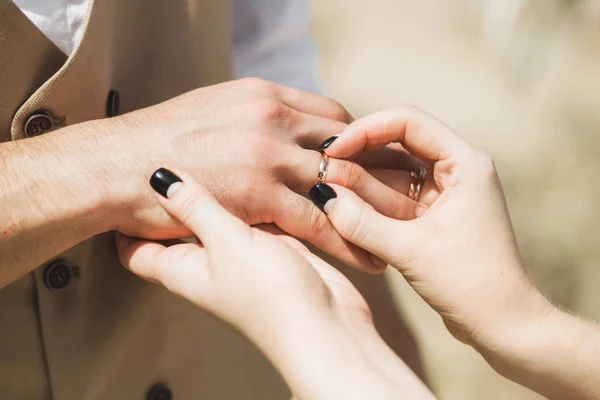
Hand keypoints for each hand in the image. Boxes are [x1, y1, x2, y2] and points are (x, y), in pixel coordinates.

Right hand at [99, 78, 418, 271]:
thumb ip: (254, 117)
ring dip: (373, 207)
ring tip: (399, 228)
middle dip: (378, 169)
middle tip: (403, 191)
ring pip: (341, 181)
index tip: (368, 161)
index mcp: (263, 95)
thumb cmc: (158, 141)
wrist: (117, 165)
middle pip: (348, 143)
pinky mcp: (258, 195)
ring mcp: (268, 156)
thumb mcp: (213, 108)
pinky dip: (348, 239)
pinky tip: (368, 254)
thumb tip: (280, 128)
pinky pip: (318, 220)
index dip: (356, 140)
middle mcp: (272, 119)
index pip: (332, 115)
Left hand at [116, 168, 369, 339]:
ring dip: (216, 192)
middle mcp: (206, 260)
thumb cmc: (270, 298)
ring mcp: (239, 254)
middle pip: (175, 227)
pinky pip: (254, 217)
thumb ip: (194, 207)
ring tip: (209, 156)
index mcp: (180, 267)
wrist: (325, 325)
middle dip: (171, 196)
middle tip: (166, 158)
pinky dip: (252, 198)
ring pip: (217, 217)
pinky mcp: (272, 247)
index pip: (135, 247)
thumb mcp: (225, 243)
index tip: (118, 187)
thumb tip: (159, 179)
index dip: (122, 221)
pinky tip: (256, 173)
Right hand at [310, 106, 553, 348]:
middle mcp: (456, 170)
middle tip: (321, 169)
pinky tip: (341, 207)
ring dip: (360, 181)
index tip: (334, 149)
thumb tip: (324, 197)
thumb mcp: (410, 251)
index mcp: (465, 163)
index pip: (408, 122)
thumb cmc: (470, 284)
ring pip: (392, 173)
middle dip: (358, 156)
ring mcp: (444, 193)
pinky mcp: (432, 215)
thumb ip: (363, 223)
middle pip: (397, 144)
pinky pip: (394, 198)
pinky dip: (370, 203)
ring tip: (324, 188)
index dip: (366, 129)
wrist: (502, 324)